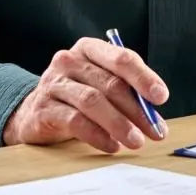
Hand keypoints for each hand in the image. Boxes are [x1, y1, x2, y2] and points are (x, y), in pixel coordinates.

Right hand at [2, 37, 168, 153]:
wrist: (34, 112)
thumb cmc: (77, 95)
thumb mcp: (100, 84)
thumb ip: (126, 92)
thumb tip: (154, 116)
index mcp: (88, 49)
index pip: (119, 57)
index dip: (143, 77)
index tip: (161, 97)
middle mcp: (68, 60)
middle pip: (109, 83)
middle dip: (136, 109)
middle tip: (154, 131)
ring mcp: (53, 83)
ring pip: (92, 101)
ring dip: (119, 123)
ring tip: (136, 141)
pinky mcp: (43, 109)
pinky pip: (75, 121)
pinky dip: (97, 135)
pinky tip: (112, 146)